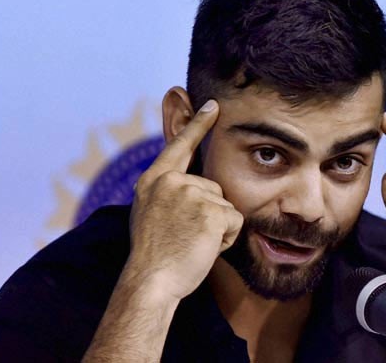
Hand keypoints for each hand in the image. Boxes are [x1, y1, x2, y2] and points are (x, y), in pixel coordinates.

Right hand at [126, 100, 243, 300]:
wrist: (151, 281)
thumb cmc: (154, 255)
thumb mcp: (150, 212)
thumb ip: (167, 192)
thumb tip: (186, 181)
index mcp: (154, 180)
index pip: (179, 146)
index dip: (197, 125)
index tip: (213, 105)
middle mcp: (172, 181)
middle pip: (214, 187)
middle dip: (209, 213)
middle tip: (185, 236)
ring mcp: (192, 194)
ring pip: (226, 205)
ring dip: (217, 227)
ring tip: (192, 243)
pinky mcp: (212, 210)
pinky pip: (235, 220)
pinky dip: (226, 238)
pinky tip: (205, 247)